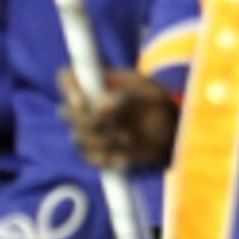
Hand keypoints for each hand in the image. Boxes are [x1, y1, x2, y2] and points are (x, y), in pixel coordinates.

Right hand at [63, 65, 178, 172]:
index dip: (68, 88)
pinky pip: (92, 159)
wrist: (171, 134)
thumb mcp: (149, 94)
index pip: (67, 78)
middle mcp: (85, 107)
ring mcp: (88, 131)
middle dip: (89, 120)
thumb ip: (127, 97)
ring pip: (79, 138)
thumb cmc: (158, 105)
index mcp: (94, 82)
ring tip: (129, 138)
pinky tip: (127, 157)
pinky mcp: (96, 154)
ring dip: (104, 140)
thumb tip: (102, 105)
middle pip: (66, 113)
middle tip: (115, 123)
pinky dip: (109, 159)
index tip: (82, 101)